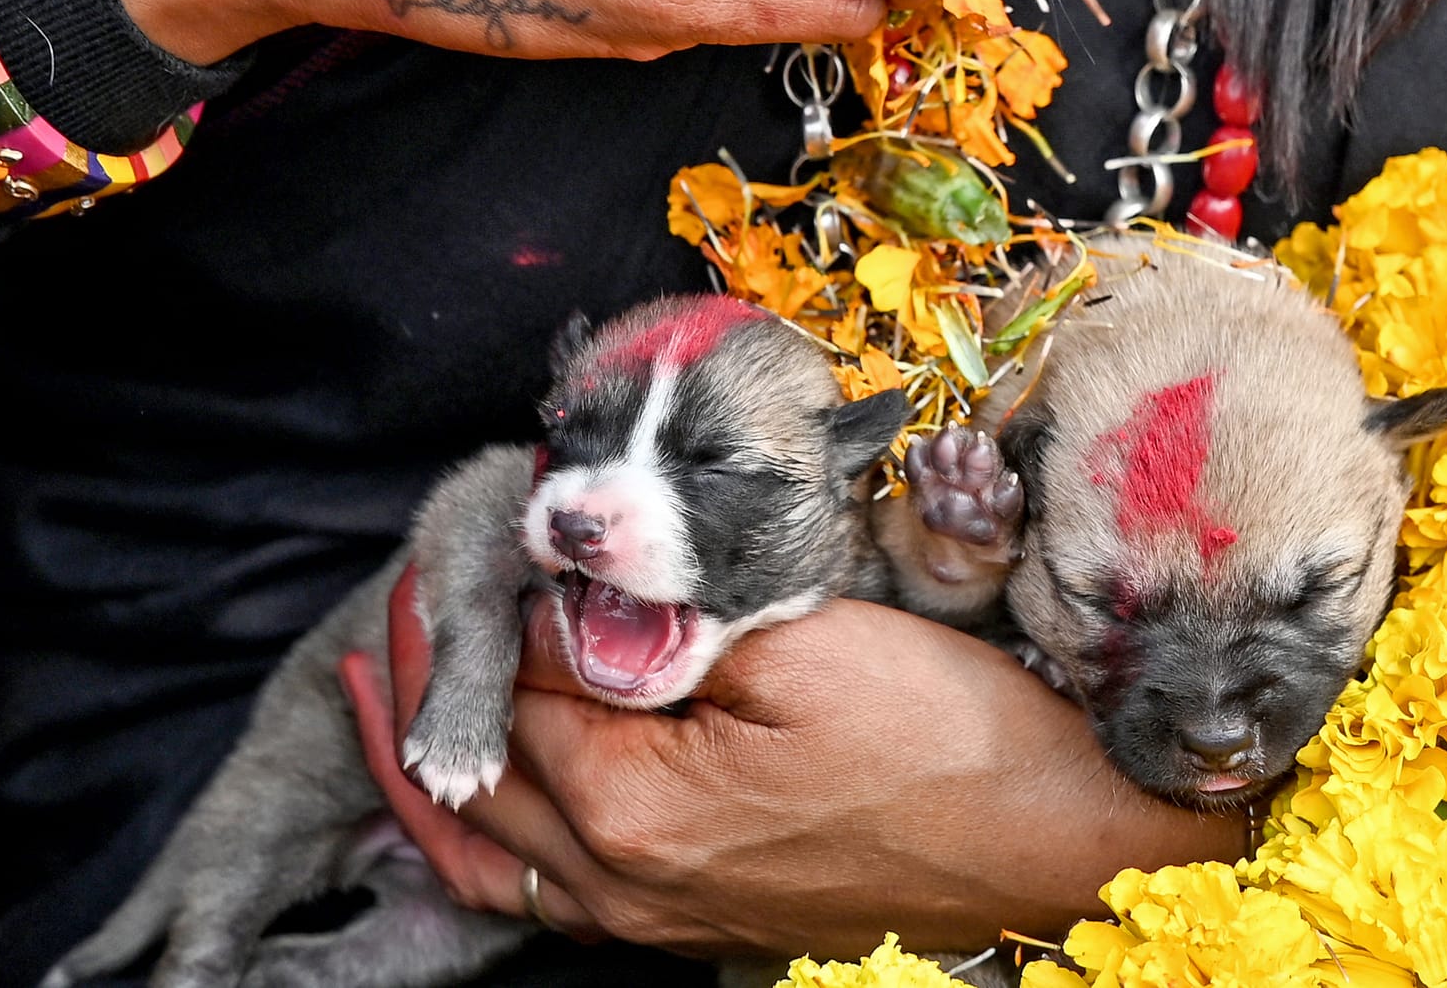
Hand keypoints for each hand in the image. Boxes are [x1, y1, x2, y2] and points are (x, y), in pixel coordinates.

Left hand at [346, 569, 1245, 959]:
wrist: (1057, 838)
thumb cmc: (945, 737)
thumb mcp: (795, 645)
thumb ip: (654, 626)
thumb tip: (557, 594)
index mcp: (630, 807)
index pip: (510, 683)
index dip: (482, 595)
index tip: (469, 524)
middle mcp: (622, 882)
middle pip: (473, 776)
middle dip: (429, 676)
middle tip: (410, 588)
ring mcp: (654, 917)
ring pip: (489, 855)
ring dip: (430, 768)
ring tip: (390, 692)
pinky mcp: (693, 922)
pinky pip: (547, 893)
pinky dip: (489, 837)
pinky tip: (490, 790)